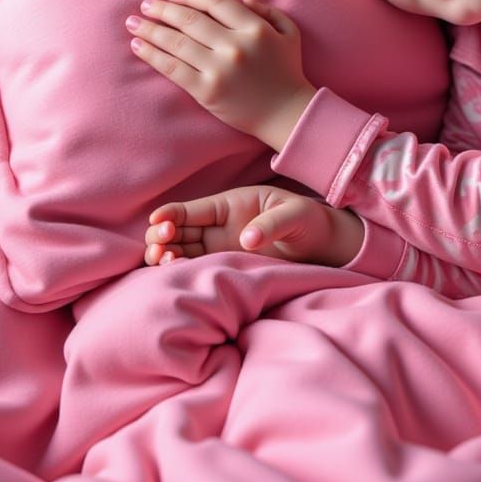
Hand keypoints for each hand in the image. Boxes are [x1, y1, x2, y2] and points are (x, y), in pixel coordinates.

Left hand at [127, 0, 314, 150]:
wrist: (287, 114)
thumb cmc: (287, 71)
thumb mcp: (289, 34)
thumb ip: (268, 11)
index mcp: (255, 28)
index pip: (214, 2)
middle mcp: (235, 46)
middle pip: (190, 20)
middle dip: (163, 9)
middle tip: (146, 5)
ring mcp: (219, 69)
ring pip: (176, 42)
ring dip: (150, 30)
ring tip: (134, 23)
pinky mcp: (206, 90)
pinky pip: (172, 68)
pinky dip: (152, 55)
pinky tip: (138, 46)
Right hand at [143, 184, 364, 266]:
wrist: (322, 247)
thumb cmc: (309, 222)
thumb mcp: (295, 215)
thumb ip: (271, 224)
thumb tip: (247, 239)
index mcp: (231, 204)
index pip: (193, 208)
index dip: (172, 213)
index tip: (158, 221)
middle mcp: (219, 226)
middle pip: (179, 230)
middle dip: (162, 235)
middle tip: (161, 246)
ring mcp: (220, 248)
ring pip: (181, 250)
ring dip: (166, 255)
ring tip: (164, 262)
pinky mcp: (226, 267)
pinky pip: (195, 269)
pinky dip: (180, 272)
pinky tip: (173, 276)